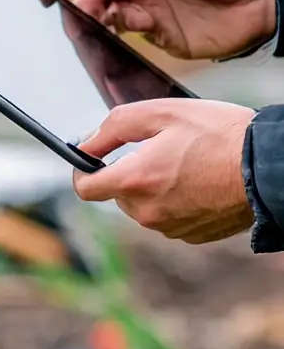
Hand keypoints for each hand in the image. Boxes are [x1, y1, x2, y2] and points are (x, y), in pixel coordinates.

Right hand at [41, 0, 276, 59]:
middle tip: (65, 20)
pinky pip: (122, 37)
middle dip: (78, 4)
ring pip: (105, 16)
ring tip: (84, 34)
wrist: (259, 5)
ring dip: (92, 24)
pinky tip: (106, 45)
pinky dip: (110, 40)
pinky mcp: (155, 33)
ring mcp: (146, 7)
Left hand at [73, 100, 255, 243]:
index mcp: (135, 181)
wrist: (268, 167)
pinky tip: (199, 182)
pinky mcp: (190, 235)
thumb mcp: (161, 113)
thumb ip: (113, 128)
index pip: (86, 188)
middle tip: (160, 150)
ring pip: (144, 207)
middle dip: (129, 173)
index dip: (83, 172)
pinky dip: (176, 201)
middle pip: (118, 194)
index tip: (89, 160)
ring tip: (186, 164)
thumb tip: (84, 145)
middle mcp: (147, 211)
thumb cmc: (219, 134)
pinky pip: (169, 217)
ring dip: (154, 187)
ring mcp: (169, 227)